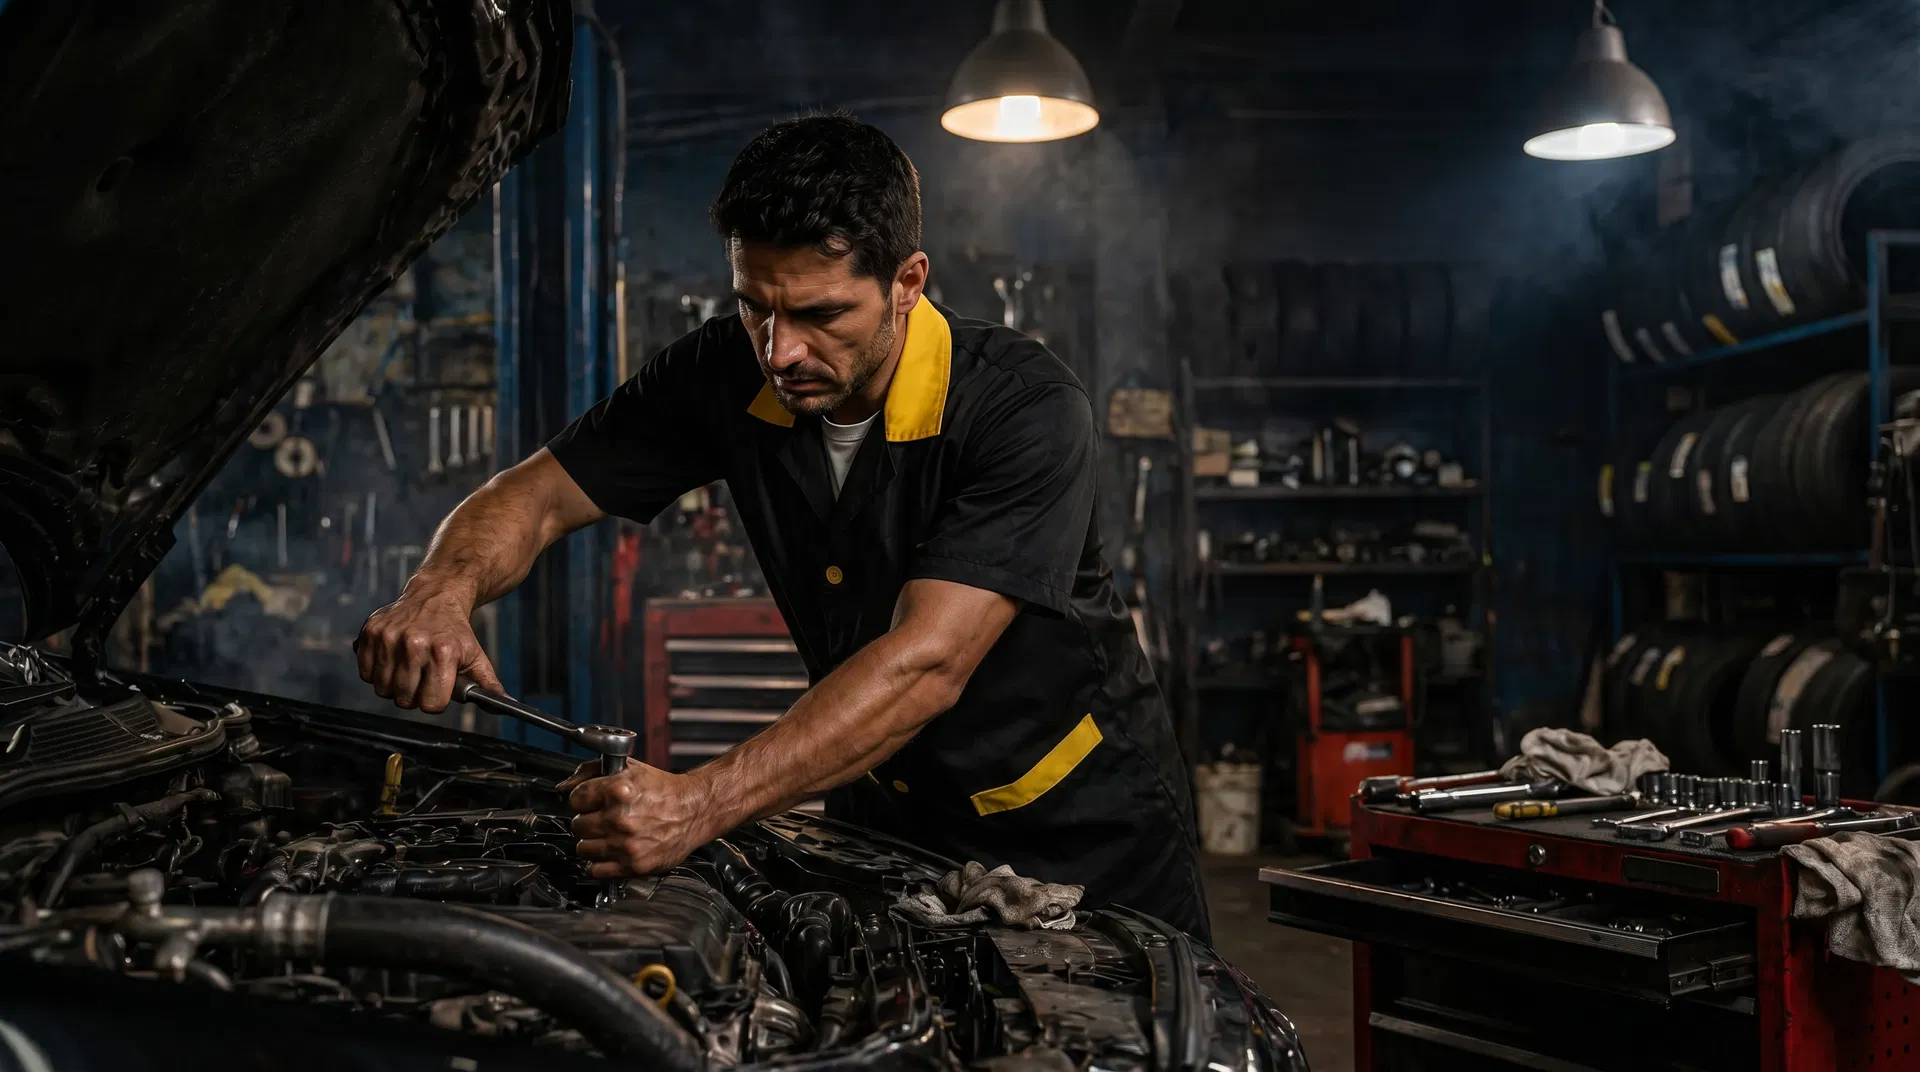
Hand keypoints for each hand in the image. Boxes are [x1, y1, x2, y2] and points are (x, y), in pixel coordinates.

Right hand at [355, 591, 500, 712]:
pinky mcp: (371, 631)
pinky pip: (365, 673)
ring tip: (408, 669)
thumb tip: (504, 705)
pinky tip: (392, 660)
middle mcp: (415, 642)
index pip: (431, 703)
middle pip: (403, 699)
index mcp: (443, 651)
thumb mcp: (476, 656)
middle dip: (413, 696)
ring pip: (382, 689)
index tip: (438, 690)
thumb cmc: (456, 631)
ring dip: (394, 686)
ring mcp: (390, 636)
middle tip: (422, 680)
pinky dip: (375, 673)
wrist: (436, 595)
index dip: (435, 701)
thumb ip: (488, 684)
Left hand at [563, 762, 716, 877]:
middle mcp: (620, 819)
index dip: (582, 799)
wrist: (694, 810)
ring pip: (583, 848)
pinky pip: (596, 870)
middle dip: (588, 820)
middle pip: (577, 825)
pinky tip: (613, 851)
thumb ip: (590, 772)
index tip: (591, 802)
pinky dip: (601, 863)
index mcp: (618, 791)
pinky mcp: (633, 865)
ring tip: (609, 834)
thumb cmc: (663, 790)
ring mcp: (626, 844)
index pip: (575, 799)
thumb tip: (563, 786)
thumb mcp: (628, 769)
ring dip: (593, 842)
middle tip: (603, 818)